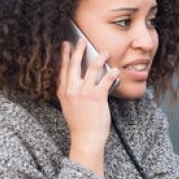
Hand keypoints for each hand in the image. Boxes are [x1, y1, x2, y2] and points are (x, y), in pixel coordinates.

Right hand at [57, 40, 120, 174]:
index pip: (62, 69)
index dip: (64, 55)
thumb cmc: (79, 124)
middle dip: (78, 50)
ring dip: (99, 58)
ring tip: (105, 52)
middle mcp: (71, 90)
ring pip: (91, 69)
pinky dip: (111, 73)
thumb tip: (73, 83)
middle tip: (81, 40)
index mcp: (63, 92)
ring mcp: (84, 93)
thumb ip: (69, 93)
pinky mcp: (96, 97)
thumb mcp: (68, 106)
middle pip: (74, 64)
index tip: (65, 45)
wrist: (86, 138)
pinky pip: (105, 80)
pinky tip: (115, 70)